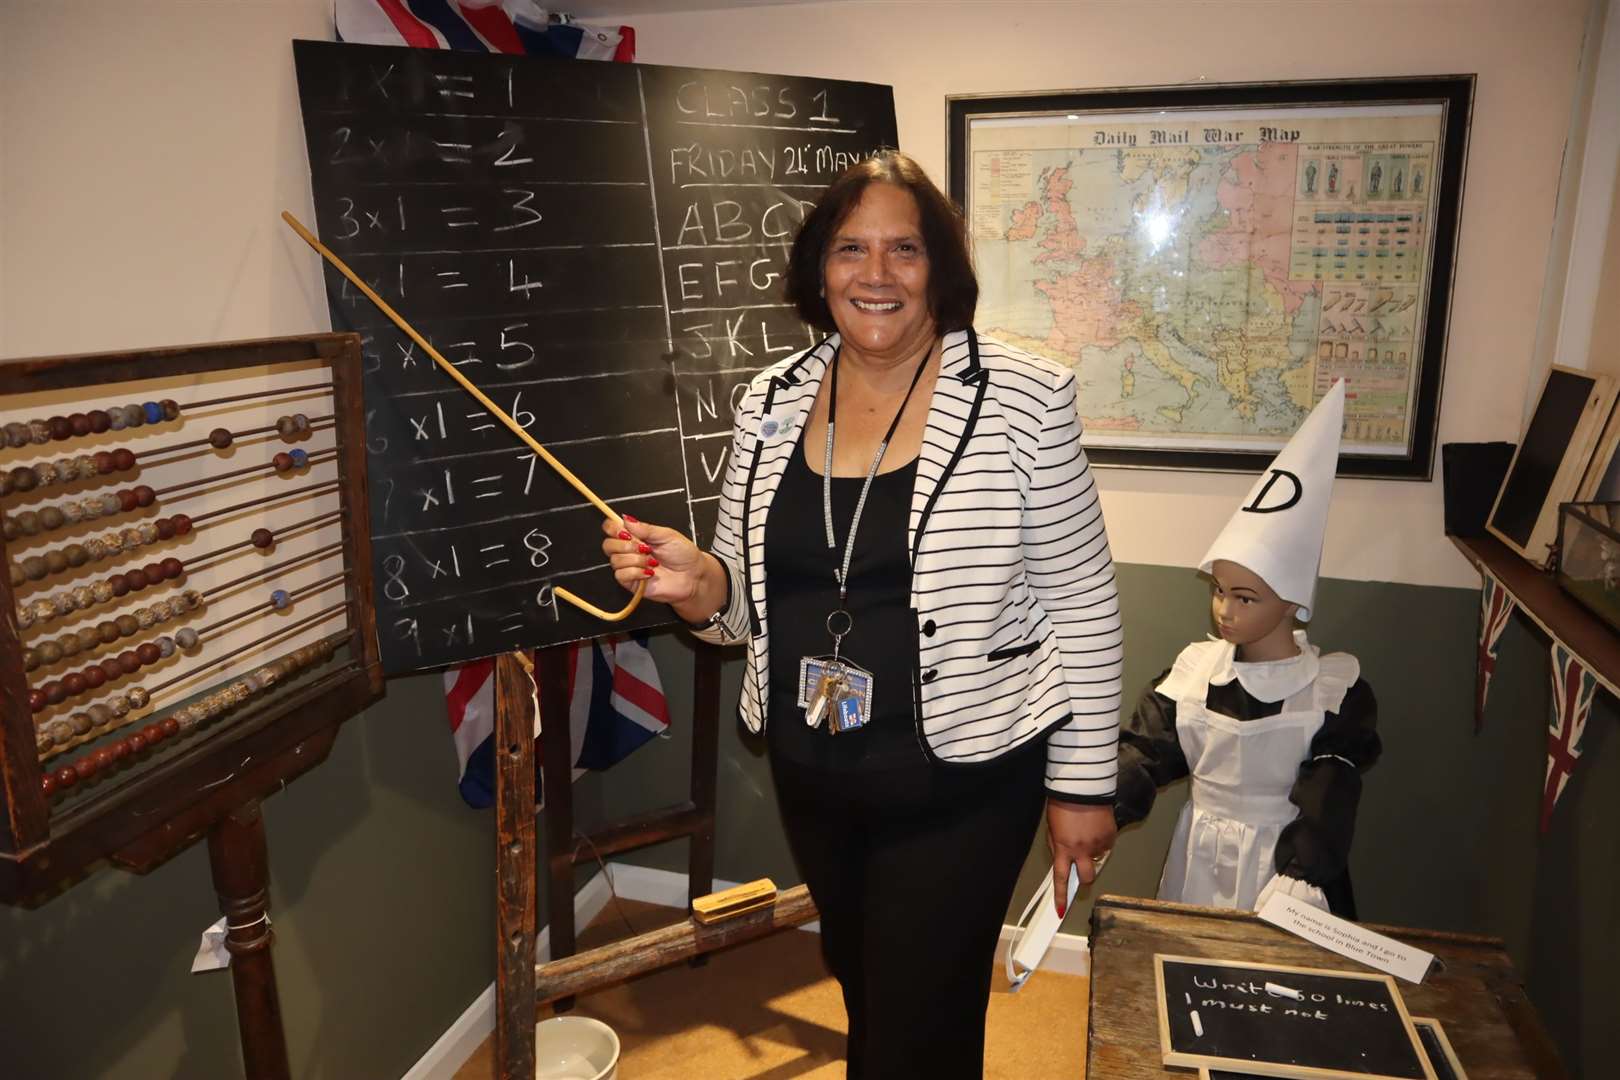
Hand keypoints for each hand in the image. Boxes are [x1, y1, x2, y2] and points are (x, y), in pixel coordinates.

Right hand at [600, 515, 710, 608]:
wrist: (693, 576)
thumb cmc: (683, 555)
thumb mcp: (667, 535)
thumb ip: (645, 528)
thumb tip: (626, 519)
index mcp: (636, 536)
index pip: (612, 528)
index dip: (613, 528)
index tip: (625, 532)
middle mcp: (629, 551)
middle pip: (607, 545)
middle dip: (625, 545)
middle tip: (645, 547)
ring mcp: (629, 567)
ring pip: (615, 561)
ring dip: (635, 560)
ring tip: (652, 562)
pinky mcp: (631, 582)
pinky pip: (621, 575)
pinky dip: (635, 572)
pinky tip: (649, 572)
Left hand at [1046, 800, 1115, 916]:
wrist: (1082, 789)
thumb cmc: (1062, 805)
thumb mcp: (1052, 829)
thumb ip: (1057, 847)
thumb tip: (1063, 860)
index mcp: (1063, 848)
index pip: (1061, 879)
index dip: (1061, 897)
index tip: (1060, 910)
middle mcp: (1082, 850)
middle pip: (1087, 878)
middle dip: (1084, 879)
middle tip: (1082, 869)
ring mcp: (1098, 845)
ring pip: (1097, 859)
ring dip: (1092, 852)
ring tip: (1086, 832)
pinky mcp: (1110, 837)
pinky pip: (1105, 846)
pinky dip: (1101, 841)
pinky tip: (1094, 827)